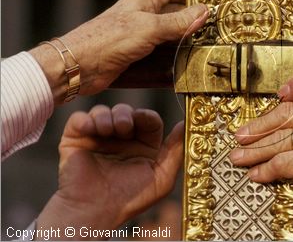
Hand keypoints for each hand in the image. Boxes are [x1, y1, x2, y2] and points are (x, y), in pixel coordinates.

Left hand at [29, 0, 208, 103]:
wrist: (78, 66)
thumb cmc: (108, 40)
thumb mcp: (149, 28)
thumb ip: (177, 22)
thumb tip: (203, 12)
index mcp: (141, 2)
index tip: (203, 0)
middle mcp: (138, 18)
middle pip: (168, 14)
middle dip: (186, 20)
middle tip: (208, 28)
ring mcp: (134, 38)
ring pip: (163, 37)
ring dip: (179, 43)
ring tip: (199, 50)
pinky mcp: (131, 57)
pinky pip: (154, 56)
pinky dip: (168, 61)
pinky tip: (180, 68)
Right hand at [36, 104, 183, 238]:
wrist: (97, 211)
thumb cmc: (130, 199)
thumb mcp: (162, 177)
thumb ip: (175, 150)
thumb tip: (185, 123)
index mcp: (143, 145)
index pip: (148, 120)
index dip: (147, 116)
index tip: (144, 120)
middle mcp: (121, 138)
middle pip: (126, 111)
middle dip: (126, 114)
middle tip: (124, 127)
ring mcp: (98, 137)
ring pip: (104, 111)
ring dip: (107, 115)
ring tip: (108, 131)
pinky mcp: (76, 139)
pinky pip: (79, 119)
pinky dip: (86, 119)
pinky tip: (91, 130)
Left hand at [229, 73, 292, 239]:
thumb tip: (267, 118)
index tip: (280, 94)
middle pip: (287, 113)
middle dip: (259, 127)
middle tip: (242, 136)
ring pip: (278, 139)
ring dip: (254, 151)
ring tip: (239, 156)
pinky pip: (277, 161)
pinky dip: (263, 170)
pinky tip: (256, 174)